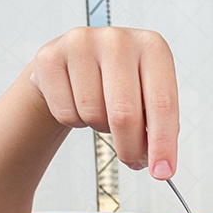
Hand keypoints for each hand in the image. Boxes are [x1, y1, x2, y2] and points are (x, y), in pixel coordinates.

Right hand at [28, 27, 178, 178]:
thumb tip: (161, 165)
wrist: (75, 64)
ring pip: (93, 114)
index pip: (162, 104)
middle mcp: (118, 40)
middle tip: (132, 162)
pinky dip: (74, 121)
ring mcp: (81, 43)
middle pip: (125, 114)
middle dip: (130, 148)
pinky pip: (65, 113)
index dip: (163, 144)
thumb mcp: (148, 99)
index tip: (163, 173)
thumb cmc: (122, 86)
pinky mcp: (50, 56)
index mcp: (153, 47)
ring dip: (100, 127)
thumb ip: (159, 129)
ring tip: (102, 112)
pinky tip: (78, 103)